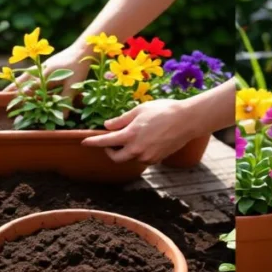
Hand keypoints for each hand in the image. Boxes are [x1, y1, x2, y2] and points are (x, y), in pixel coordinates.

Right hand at [5, 44, 90, 99]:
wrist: (81, 50)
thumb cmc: (79, 67)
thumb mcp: (74, 85)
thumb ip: (66, 100)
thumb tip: (61, 118)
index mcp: (44, 75)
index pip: (28, 88)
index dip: (19, 96)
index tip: (10, 104)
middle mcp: (40, 70)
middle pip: (22, 80)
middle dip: (12, 89)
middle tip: (1, 96)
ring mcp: (42, 67)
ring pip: (25, 76)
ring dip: (17, 83)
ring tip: (7, 90)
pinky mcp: (47, 66)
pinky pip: (32, 73)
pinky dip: (26, 78)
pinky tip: (24, 82)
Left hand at [80, 99, 197, 164]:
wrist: (186, 120)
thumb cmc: (163, 111)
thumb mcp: (139, 110)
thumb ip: (121, 120)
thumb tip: (107, 126)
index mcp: (130, 135)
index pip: (105, 141)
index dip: (93, 142)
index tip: (84, 142)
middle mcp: (137, 149)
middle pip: (116, 157)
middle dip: (110, 151)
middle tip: (111, 143)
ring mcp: (147, 157)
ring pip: (130, 158)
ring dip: (127, 151)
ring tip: (135, 136)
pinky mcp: (156, 160)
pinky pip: (142, 159)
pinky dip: (139, 152)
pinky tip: (147, 140)